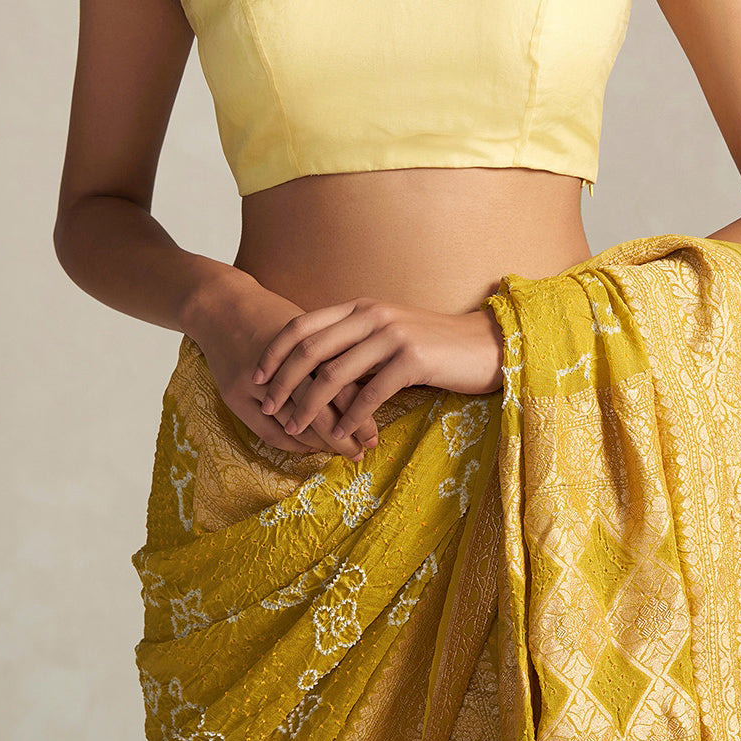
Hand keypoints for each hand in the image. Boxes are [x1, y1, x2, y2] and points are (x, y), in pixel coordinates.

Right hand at [183, 273, 380, 460]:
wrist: (221, 305)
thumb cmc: (272, 316)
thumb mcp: (308, 327)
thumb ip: (334, 352)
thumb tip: (369, 385)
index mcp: (307, 342)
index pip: (341, 384)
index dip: (362, 409)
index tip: (376, 430)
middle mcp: (279, 363)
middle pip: (319, 407)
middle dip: (345, 433)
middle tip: (364, 449)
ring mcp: (253, 381)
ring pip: (293, 424)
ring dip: (320, 443)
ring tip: (340, 452)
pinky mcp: (233, 395)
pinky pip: (268, 432)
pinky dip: (293, 443)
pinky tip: (310, 447)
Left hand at [251, 298, 504, 441]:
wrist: (484, 344)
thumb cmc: (433, 344)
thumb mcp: (388, 333)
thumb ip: (355, 341)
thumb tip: (315, 367)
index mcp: (361, 306)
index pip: (304, 325)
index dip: (275, 351)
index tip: (256, 377)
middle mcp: (373, 315)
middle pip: (311, 348)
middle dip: (283, 380)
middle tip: (268, 407)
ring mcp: (393, 335)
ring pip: (335, 373)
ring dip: (310, 405)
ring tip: (296, 428)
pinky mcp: (413, 359)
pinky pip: (370, 393)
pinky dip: (349, 416)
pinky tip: (339, 434)